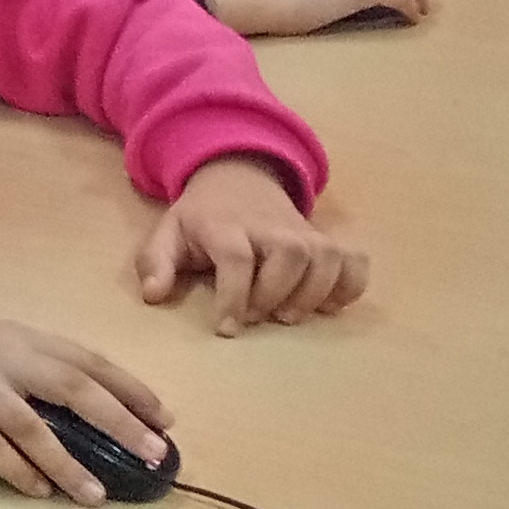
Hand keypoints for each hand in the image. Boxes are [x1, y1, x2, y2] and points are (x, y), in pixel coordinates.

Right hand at [0, 305, 169, 500]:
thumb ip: (27, 369)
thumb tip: (87, 412)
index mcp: (14, 336)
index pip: (85, 359)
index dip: (129, 388)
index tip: (165, 418)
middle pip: (71, 386)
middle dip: (119, 421)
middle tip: (153, 454)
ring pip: (31, 423)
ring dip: (69, 461)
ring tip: (97, 494)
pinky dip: (16, 470)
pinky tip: (37, 491)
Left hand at [142, 152, 371, 332]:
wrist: (237, 179)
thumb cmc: (202, 219)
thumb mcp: (169, 233)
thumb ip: (156, 263)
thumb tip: (153, 296)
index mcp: (226, 225)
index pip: (236, 258)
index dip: (233, 296)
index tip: (227, 329)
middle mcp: (271, 227)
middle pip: (289, 256)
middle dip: (277, 293)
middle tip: (260, 317)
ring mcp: (305, 232)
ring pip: (326, 258)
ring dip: (314, 294)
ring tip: (289, 315)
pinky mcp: (328, 241)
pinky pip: (355, 261)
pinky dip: (351, 285)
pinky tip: (331, 305)